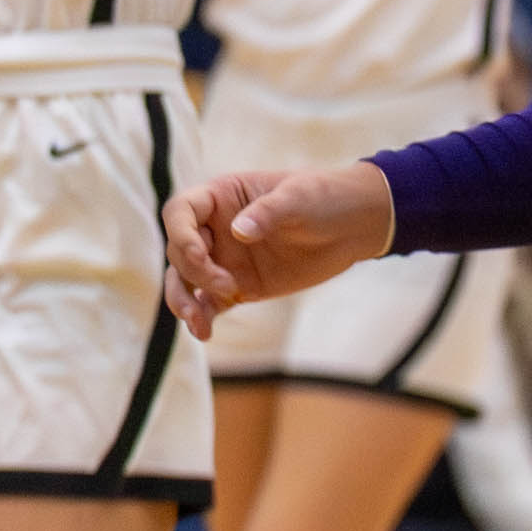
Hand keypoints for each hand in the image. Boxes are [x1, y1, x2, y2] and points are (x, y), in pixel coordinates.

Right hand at [161, 161, 394, 337]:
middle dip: (195, 271)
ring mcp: (224, 259)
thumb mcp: (298, 197)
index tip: (200, 254)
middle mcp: (215, 229)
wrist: (352, 227)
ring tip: (197, 321)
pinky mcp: (238, 288)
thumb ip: (267, 213)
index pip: (180, 212)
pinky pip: (209, 304)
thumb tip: (238, 232)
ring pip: (185, 280)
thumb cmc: (323, 198)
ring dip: (184, 300)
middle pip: (179, 250)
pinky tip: (204, 333)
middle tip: (229, 286)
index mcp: (220, 197)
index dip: (180, 233)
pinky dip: (201, 318)